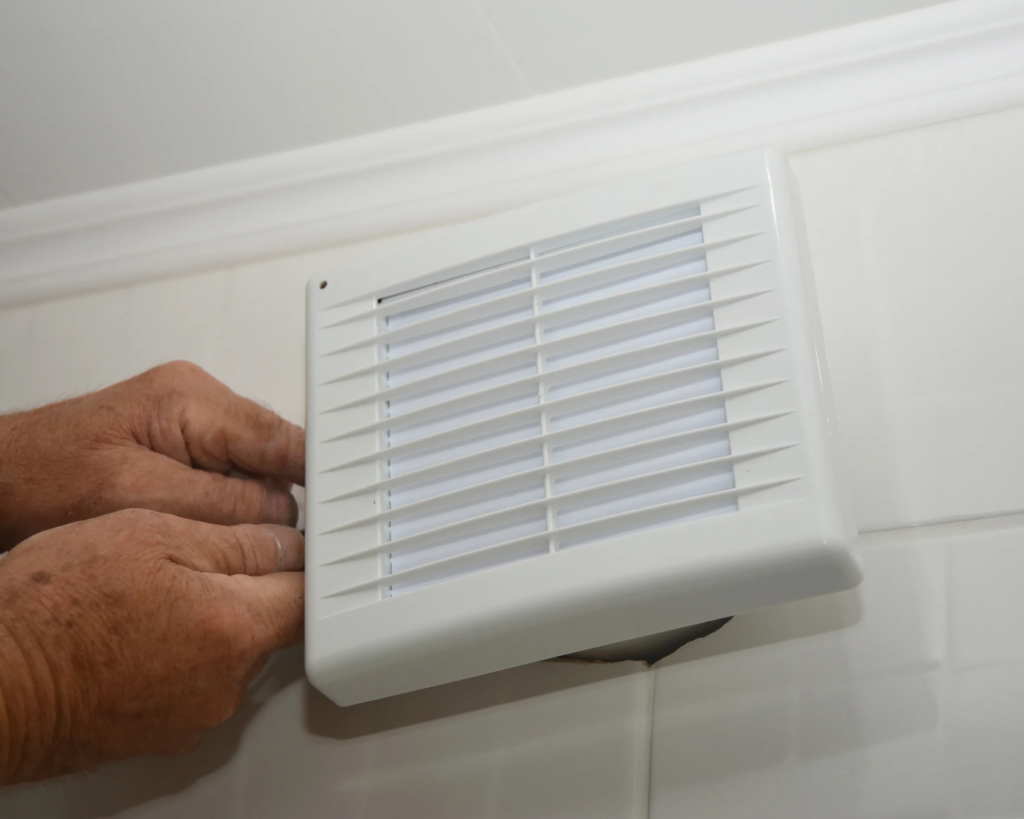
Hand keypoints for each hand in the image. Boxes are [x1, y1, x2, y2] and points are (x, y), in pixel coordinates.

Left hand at [0, 362, 304, 550]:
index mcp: (191, 400)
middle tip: (255, 544)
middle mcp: (197, 403)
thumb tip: (282, 516)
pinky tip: (194, 528)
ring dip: (243, 510)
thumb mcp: (135, 498)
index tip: (342, 515)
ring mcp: (190, 422)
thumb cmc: (40, 479)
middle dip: (268, 503)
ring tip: (202, 534)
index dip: (318, 476)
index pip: (284, 437)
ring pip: (252, 474)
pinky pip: (227, 480)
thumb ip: (220, 504)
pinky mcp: (180, 444)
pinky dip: (223, 509)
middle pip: (275, 457)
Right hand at [0, 509, 303, 783]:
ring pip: (230, 653)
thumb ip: (238, 541)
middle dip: (248, 589)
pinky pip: (193, 682)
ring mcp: (194, 714)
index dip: (302, 561)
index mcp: (235, 628)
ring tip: (152, 597)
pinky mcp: (161, 732)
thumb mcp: (153, 534)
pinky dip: (177, 655)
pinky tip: (136, 632)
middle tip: (193, 561)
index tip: (288, 543)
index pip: (308, 595)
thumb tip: (287, 543)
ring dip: (209, 622)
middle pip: (270, 624)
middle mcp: (225, 683)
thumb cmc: (54, 609)